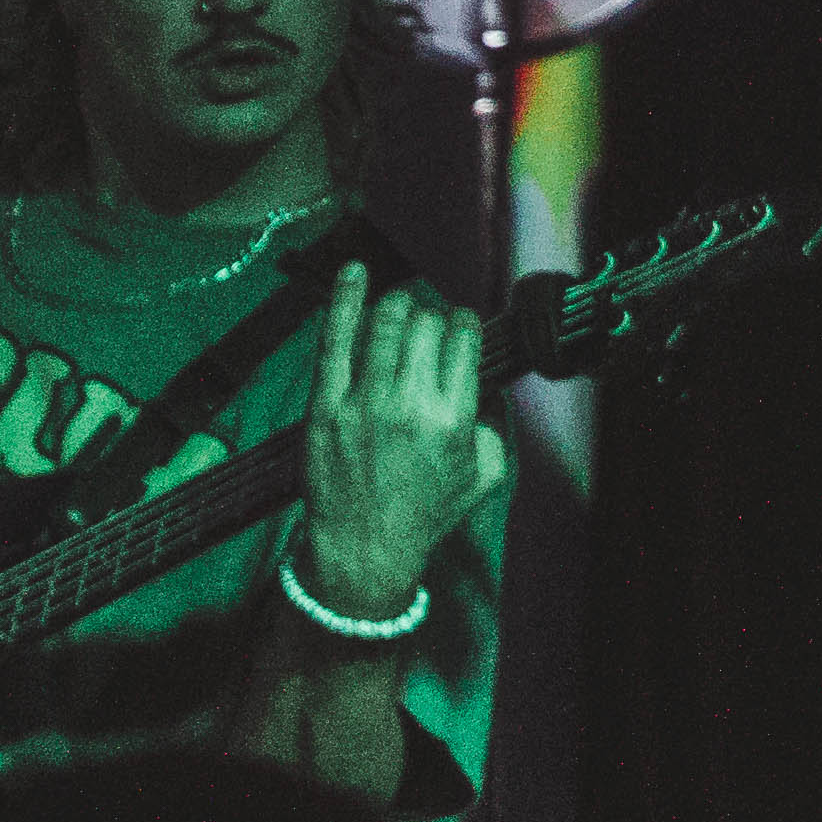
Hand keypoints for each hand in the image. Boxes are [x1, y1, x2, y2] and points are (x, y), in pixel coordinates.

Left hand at [291, 265, 502, 633]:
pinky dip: (344, 299)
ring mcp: (365, 404)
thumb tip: (484, 385)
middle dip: (430, 317)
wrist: (364, 549)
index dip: (462, 324)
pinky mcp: (326, 407)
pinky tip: (354, 272)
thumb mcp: (484, 477)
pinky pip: (335, 341)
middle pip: (427, 326)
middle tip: (425, 327)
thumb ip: (494, 427)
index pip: (463, 341)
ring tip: (400, 310)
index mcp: (454, 420)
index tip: (458, 327)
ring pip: (387, 325)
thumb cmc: (425, 514)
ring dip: (398, 306)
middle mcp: (412, 406)